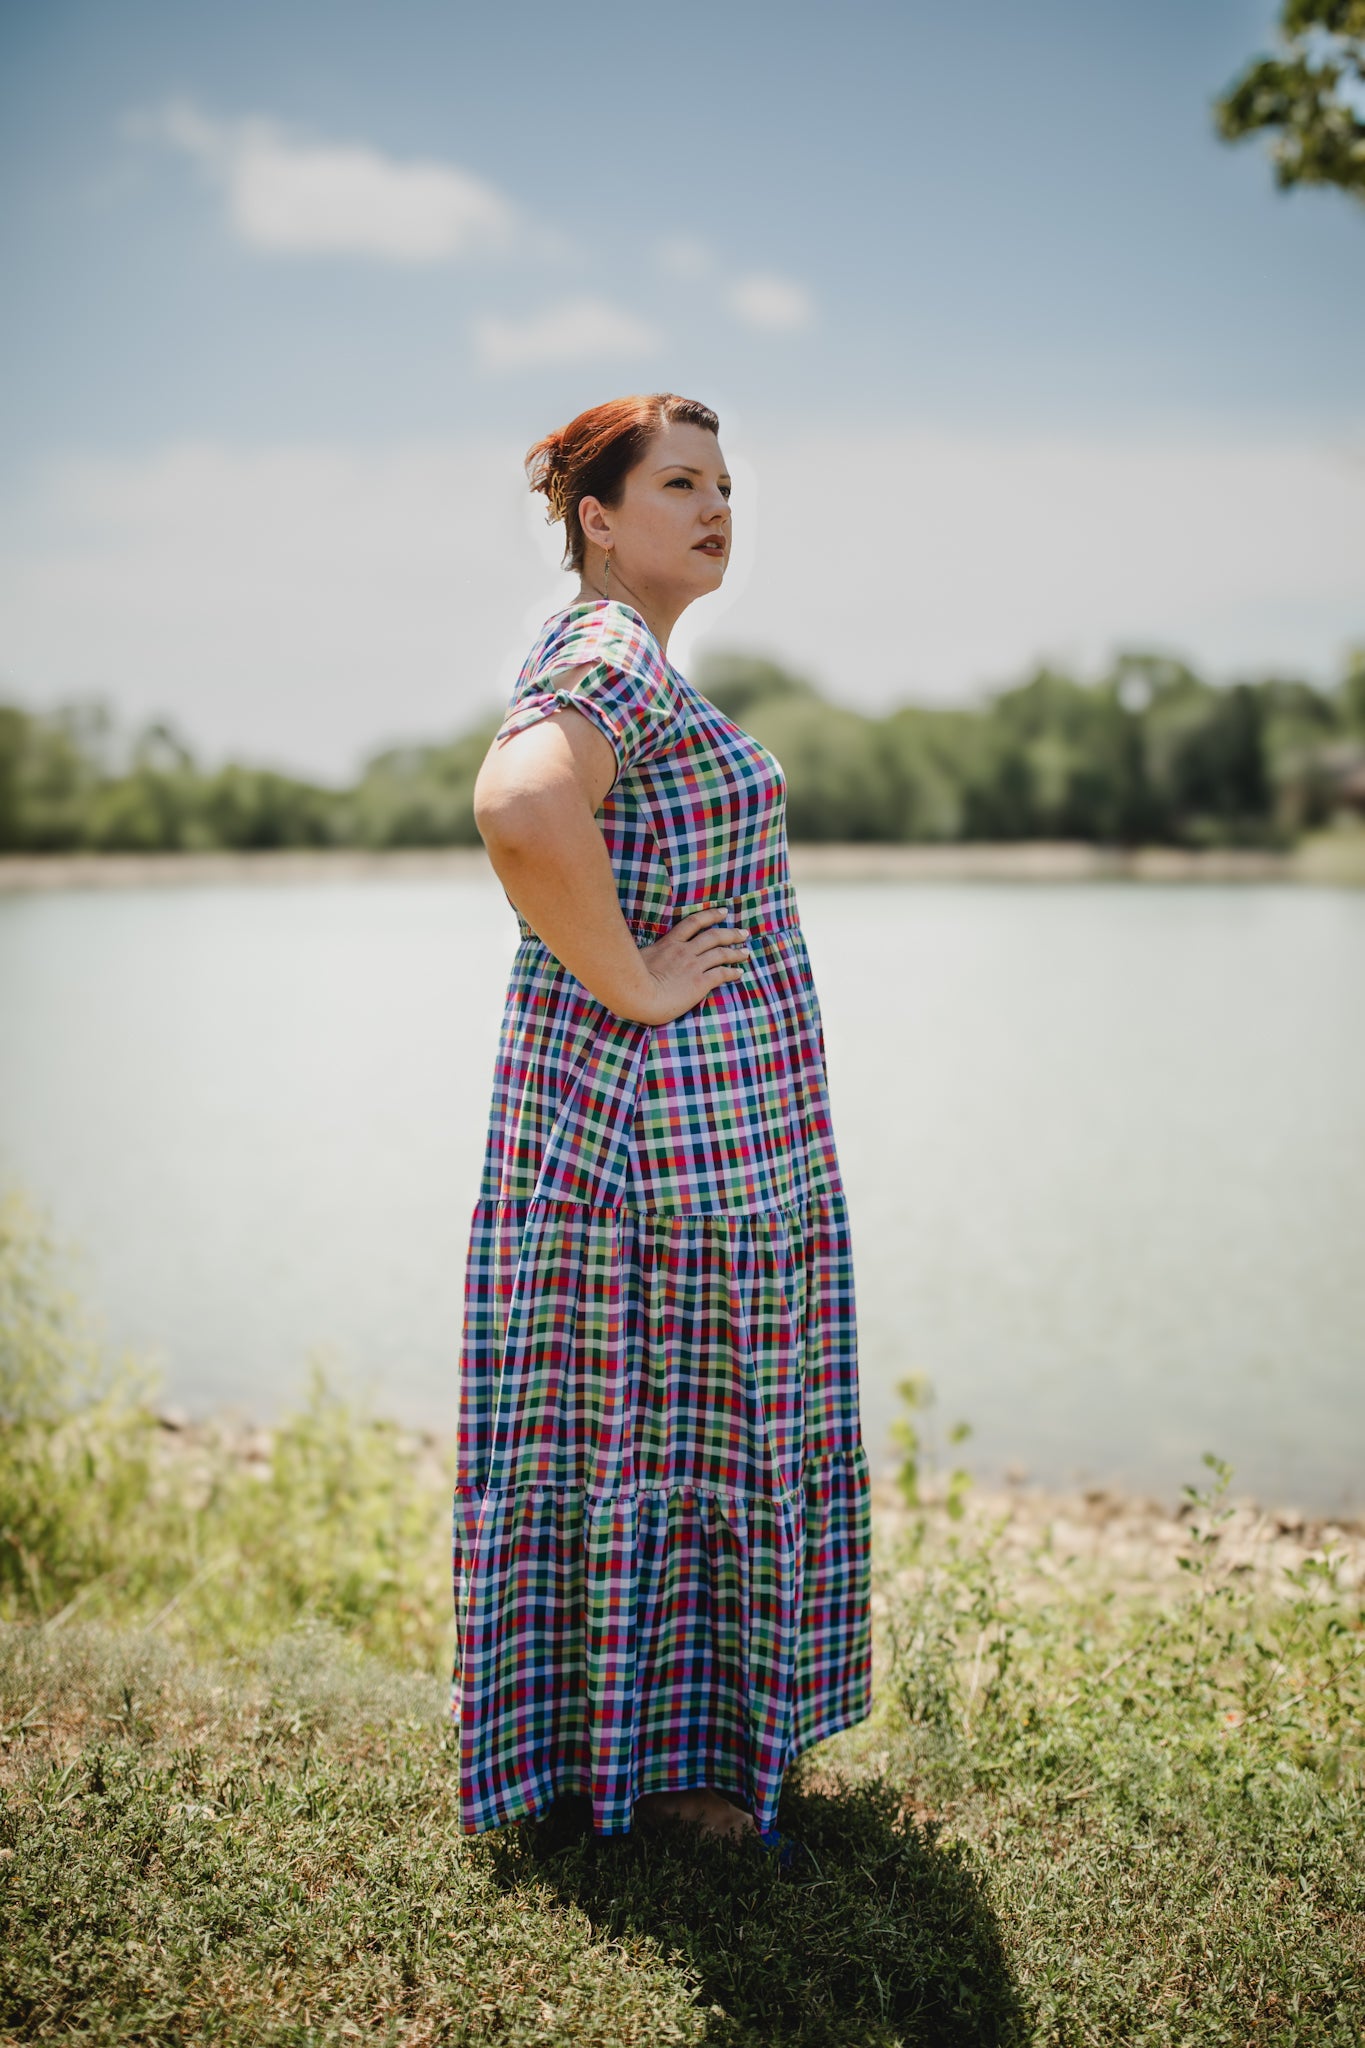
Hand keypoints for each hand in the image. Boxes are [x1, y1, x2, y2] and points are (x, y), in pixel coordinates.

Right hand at [625, 908, 750, 1023]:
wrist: (635, 994)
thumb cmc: (628, 980)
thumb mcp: (636, 958)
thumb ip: (647, 955)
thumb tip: (644, 956)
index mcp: (668, 943)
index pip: (693, 923)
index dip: (710, 915)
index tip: (723, 912)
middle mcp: (684, 951)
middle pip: (713, 936)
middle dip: (730, 933)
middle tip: (743, 933)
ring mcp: (693, 966)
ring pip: (721, 953)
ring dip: (736, 952)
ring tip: (746, 952)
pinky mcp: (699, 983)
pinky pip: (721, 974)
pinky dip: (732, 972)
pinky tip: (740, 973)